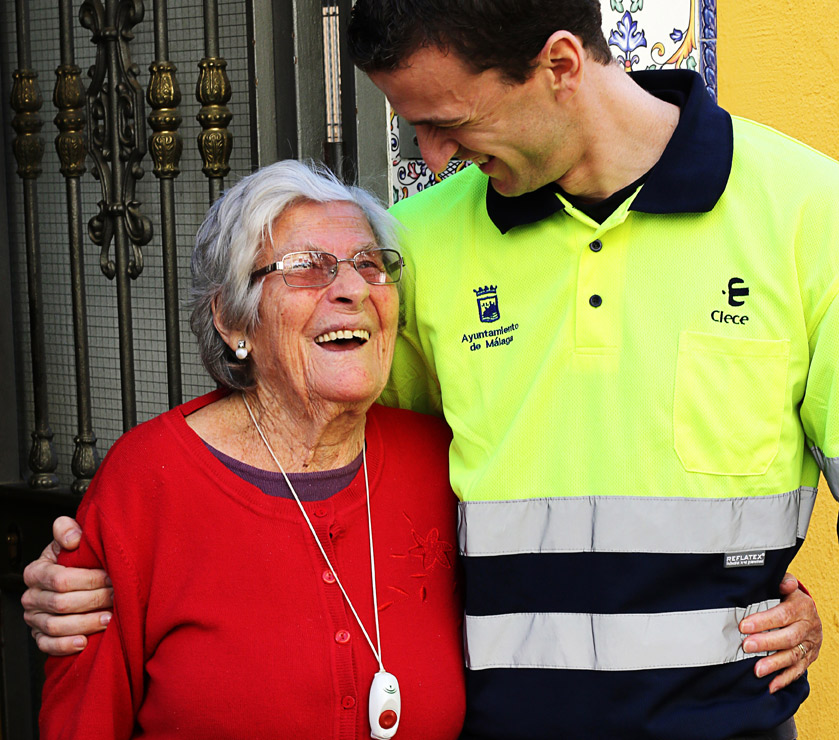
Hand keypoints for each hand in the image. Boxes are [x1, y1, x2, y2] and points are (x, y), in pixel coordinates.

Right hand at [21, 516, 113, 655]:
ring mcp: (34, 618)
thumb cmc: (75, 558)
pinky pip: (47, 645)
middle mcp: (31, 596)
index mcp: (36, 571)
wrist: (74, 577)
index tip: (111, 577)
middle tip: (116, 597)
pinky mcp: (40, 636)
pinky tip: (85, 641)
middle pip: (61, 604)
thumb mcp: (72, 539)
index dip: (89, 579)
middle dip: (93, 600)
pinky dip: (66, 645)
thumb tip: (73, 537)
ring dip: (86, 623)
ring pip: (56, 626)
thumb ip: (69, 530)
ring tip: (109, 618)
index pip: (60, 579)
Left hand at [739, 572, 820, 692]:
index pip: (782, 615)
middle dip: (766, 643)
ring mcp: (810, 644)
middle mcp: (808, 627)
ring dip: (774, 664)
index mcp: (802, 607)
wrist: (809, 613)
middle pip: (788, 637)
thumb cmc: (788, 597)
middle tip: (746, 646)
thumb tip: (783, 583)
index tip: (743, 626)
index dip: (763, 621)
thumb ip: (783, 582)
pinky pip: (798, 671)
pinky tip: (771, 686)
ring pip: (793, 656)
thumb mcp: (786, 585)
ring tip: (756, 670)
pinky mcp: (809, 658)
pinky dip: (784, 679)